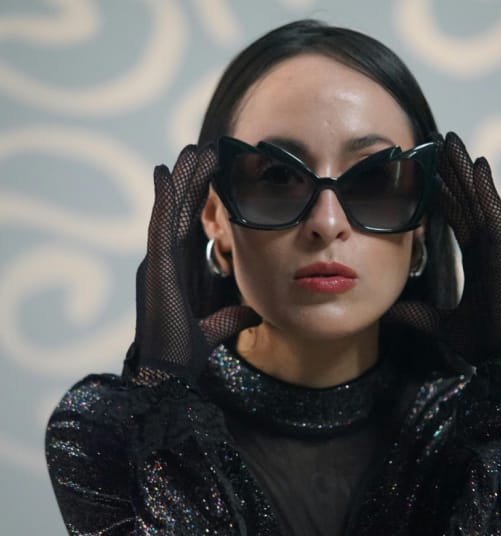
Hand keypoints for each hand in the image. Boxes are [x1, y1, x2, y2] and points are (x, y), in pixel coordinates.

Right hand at [126, 145, 259, 382]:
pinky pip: (159, 226)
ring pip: (170, 211)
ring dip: (179, 179)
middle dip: (192, 180)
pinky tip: (163, 172)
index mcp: (181, 270)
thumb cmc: (187, 350)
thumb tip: (256, 308)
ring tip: (189, 150)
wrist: (169, 375)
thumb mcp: (220, 322)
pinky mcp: (153, 268)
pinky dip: (161, 199)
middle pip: (182, 211)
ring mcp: (157, 262)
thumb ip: (234, 312)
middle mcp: (166, 261)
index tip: (216, 173)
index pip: (194, 225)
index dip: (203, 198)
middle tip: (204, 149)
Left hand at [387, 132, 500, 364]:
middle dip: (453, 172)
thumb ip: (414, 315)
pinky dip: (487, 188)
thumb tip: (386, 313)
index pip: (457, 218)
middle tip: (439, 143)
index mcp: (476, 260)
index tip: (430, 172)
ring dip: (466, 170)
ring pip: (479, 199)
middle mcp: (488, 247)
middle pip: (467, 201)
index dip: (445, 194)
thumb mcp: (437, 323)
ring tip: (452, 142)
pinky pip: (494, 213)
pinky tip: (478, 164)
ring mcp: (498, 247)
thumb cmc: (480, 344)